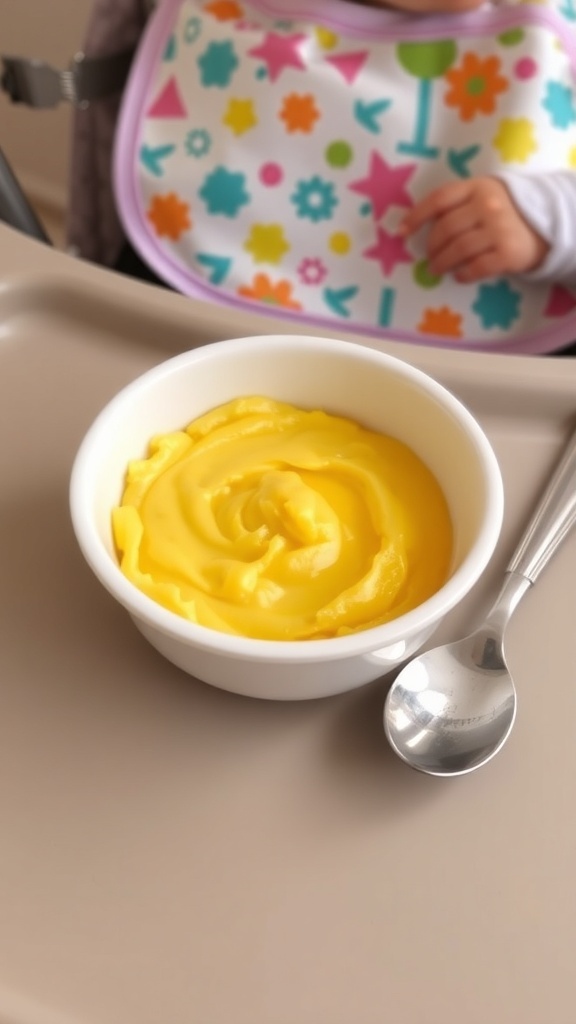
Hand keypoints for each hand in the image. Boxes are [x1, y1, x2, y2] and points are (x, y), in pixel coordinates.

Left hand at [400, 177, 549, 281]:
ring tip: (437, 269)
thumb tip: (416, 225)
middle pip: (446, 229)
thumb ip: (456, 205)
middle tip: (429, 258)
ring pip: (458, 250)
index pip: (439, 199)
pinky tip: (459, 276)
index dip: (416, 216)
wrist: (542, 227)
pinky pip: (476, 267)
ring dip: (442, 263)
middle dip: (431, 247)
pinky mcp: (508, 253)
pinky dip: (463, 274)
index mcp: (477, 187)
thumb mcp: (481, 197)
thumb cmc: (501, 213)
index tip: (401, 232)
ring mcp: (499, 229)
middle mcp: (488, 206)